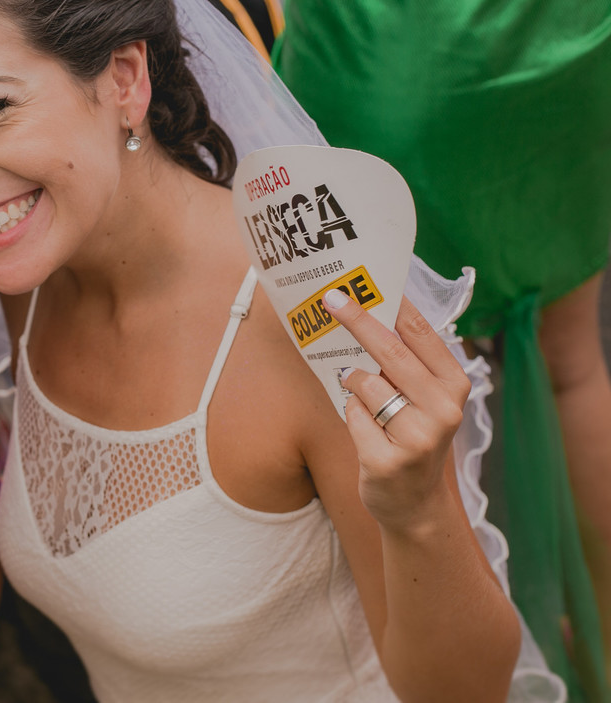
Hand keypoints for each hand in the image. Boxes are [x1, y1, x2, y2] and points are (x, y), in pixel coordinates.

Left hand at [323, 290, 469, 531]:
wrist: (414, 502)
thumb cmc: (411, 435)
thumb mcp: (422, 398)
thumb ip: (405, 363)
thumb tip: (366, 312)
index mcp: (455, 384)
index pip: (420, 333)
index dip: (390, 305)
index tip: (362, 284)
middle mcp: (444, 408)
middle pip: (390, 351)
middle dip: (357, 321)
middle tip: (331, 300)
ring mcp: (418, 437)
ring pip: (365, 384)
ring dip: (354, 385)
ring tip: (366, 401)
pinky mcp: (388, 460)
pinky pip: (352, 416)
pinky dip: (351, 416)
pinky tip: (366, 431)